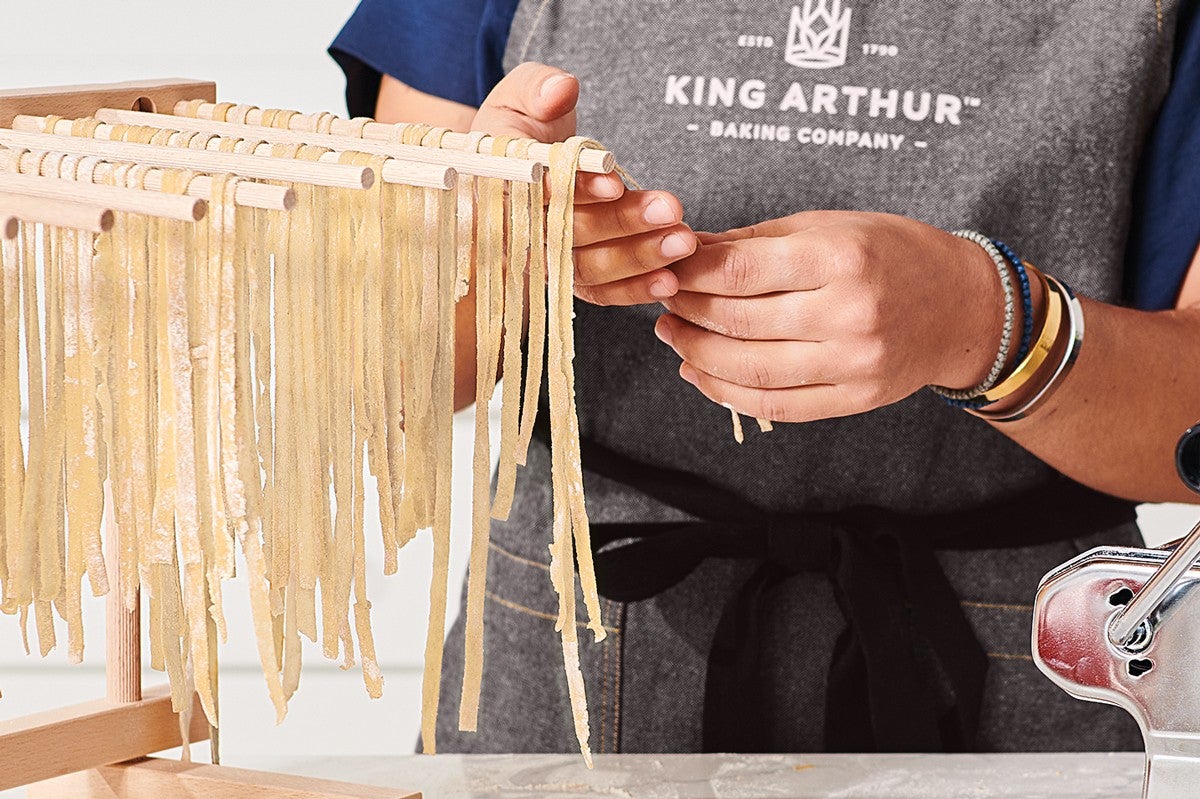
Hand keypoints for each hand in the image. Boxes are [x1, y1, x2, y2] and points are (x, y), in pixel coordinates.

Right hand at [471, 62, 694, 304]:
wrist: (528, 158)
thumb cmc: (525, 122)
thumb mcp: (525, 91)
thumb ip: (539, 86)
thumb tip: (560, 90)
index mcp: (493, 179)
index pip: (531, 191)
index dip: (573, 189)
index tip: (615, 183)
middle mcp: (512, 227)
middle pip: (564, 234)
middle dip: (620, 223)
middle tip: (669, 210)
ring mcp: (540, 257)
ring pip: (584, 268)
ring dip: (636, 258)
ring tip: (682, 241)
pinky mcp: (566, 276)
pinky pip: (597, 292)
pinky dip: (632, 290)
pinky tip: (668, 281)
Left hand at [654, 211, 1008, 421]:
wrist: (962, 307)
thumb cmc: (892, 254)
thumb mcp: (827, 227)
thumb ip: (753, 242)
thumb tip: (685, 250)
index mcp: (841, 258)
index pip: (739, 271)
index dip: (689, 274)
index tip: (666, 269)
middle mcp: (849, 314)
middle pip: (737, 322)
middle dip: (686, 312)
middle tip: (662, 301)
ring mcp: (853, 364)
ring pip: (749, 370)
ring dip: (697, 355)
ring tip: (674, 336)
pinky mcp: (855, 399)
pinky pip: (775, 405)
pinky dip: (728, 393)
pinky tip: (701, 373)